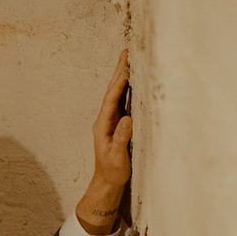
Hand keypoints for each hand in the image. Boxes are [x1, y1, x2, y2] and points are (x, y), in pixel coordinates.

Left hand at [74, 49, 132, 235]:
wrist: (107, 183)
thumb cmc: (112, 171)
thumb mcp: (117, 156)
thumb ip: (121, 138)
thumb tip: (127, 119)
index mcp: (102, 125)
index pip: (111, 99)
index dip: (119, 82)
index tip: (126, 67)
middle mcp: (105, 120)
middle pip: (112, 91)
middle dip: (119, 71)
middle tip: (126, 52)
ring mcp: (111, 121)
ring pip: (117, 94)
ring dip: (123, 77)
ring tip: (129, 60)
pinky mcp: (118, 124)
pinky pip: (123, 101)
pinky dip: (128, 89)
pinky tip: (133, 81)